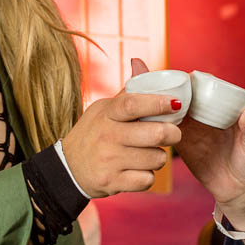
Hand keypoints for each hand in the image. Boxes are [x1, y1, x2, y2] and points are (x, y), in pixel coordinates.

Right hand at [58, 67, 180, 197]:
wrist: (68, 169)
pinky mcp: (112, 182)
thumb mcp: (103, 110)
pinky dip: (148, 176)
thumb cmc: (93, 134)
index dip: (158, 103)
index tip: (176, 104)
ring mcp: (109, 161)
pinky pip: (147, 180)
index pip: (133, 104)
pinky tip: (139, 170)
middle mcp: (106, 136)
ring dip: (159, 157)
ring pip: (156, 158)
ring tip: (149, 153)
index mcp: (106, 114)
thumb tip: (139, 62)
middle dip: (173, 133)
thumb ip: (126, 93)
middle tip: (173, 133)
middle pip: (155, 134)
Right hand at [129, 59, 244, 225]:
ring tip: (143, 101)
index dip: (194, 80)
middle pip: (184, 96)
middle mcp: (206, 115)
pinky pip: (165, 130)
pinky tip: (142, 123)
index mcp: (224, 110)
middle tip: (153, 86)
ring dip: (158, 106)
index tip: (183, 77)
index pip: (206, 87)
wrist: (241, 193)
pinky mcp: (181, 144)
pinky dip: (155, 125)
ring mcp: (192, 129)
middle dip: (169, 89)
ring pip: (172, 111)